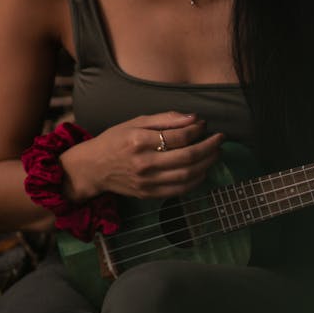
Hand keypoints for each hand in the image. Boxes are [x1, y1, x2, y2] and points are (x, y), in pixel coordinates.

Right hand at [60, 111, 222, 200]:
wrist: (93, 168)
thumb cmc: (115, 140)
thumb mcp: (136, 121)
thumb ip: (165, 119)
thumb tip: (193, 118)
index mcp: (139, 140)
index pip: (178, 136)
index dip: (197, 130)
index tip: (205, 124)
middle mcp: (144, 163)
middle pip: (187, 157)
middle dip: (209, 147)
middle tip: (220, 139)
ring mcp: (147, 181)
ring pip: (187, 175)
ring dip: (207, 164)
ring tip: (216, 153)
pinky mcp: (148, 194)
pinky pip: (179, 190)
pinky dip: (195, 181)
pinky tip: (203, 170)